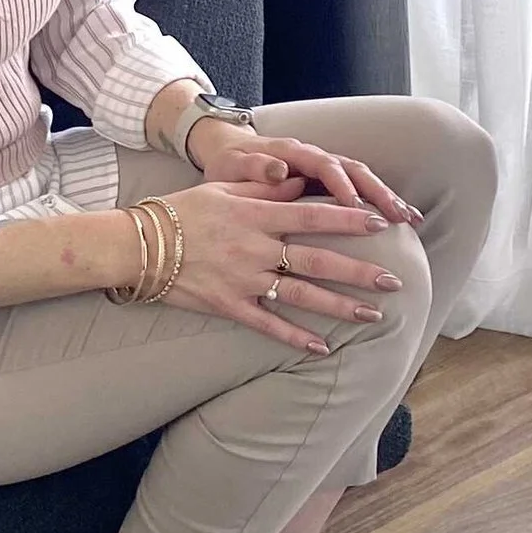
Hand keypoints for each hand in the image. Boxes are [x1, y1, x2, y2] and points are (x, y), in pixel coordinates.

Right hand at [154, 178, 407, 356]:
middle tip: (393, 281)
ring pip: (301, 296)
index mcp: (256, 217)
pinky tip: (321, 348)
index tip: (378, 223)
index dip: (346, 220)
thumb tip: (299, 184)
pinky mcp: (230, 305)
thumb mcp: (222, 191)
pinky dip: (295, 337)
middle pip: (317, 261)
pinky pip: (268, 324)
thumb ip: (264, 190)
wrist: (138, 246)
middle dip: (358, 272)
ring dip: (339, 307)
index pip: (311, 217)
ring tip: (372, 315)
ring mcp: (244, 280)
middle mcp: (255, 249)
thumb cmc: (179, 212)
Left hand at [187, 119, 419, 229]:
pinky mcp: (329, 180)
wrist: (229, 150)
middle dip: (378, 192)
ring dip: (387, 197)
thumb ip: (254, 167)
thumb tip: (277, 169)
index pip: (324, 165)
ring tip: (410, 219)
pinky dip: (381, 202)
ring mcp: (324, 168)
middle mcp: (315, 157)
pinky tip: (401, 219)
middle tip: (398, 216)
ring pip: (363, 178)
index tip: (354, 205)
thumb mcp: (233, 166)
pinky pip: (359, 188)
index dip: (341, 185)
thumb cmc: (229, 164)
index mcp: (293, 152)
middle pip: (354, 170)